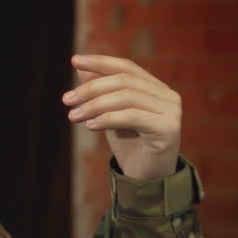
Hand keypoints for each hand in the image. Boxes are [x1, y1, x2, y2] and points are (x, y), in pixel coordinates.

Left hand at [63, 55, 180, 179]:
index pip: (126, 67)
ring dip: (94, 105)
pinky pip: (132, 116)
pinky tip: (89, 126)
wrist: (145, 177)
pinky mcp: (168, 129)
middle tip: (66, 99)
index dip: (100, 62)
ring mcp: (171, 111)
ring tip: (72, 116)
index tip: (74, 60)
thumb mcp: (109, 114)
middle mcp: (168, 96)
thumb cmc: (128, 145)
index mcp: (156, 88)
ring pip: (126, 97)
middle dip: (91, 89)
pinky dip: (107, 118)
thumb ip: (100, 91)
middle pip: (123, 81)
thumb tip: (80, 67)